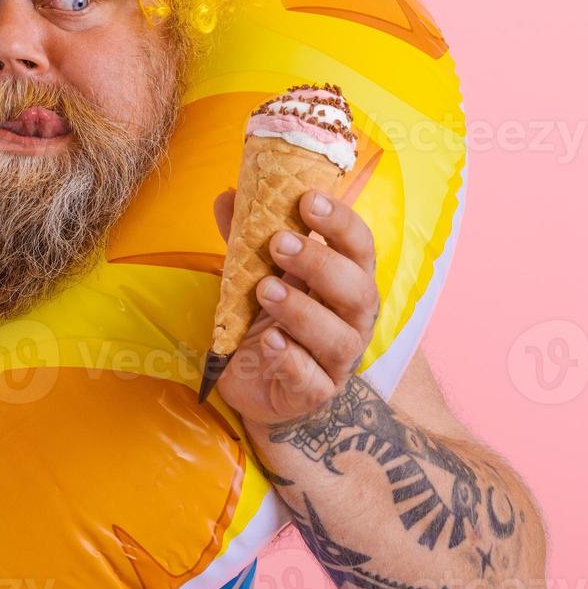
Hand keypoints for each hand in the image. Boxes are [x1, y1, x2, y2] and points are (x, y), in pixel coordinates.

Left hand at [212, 188, 379, 427]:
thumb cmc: (268, 319)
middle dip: (320, 263)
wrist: (256, 384)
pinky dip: (291, 358)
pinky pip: (312, 379)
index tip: (308, 199)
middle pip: (358, 289)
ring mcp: (338, 361)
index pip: (359, 247)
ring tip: (264, 289)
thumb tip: (228, 195)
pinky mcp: (315, 393)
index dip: (340, 222)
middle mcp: (352, 320)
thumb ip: (245, 238)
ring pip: (338, 336)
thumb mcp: (256, 274)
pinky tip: (270, 341)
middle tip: (279, 243)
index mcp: (345, 282)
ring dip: (302, 309)